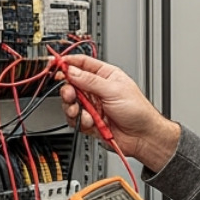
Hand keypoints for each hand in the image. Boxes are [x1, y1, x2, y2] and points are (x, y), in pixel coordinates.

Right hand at [55, 54, 180, 170]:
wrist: (143, 137)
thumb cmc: (138, 111)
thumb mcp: (113, 90)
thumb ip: (90, 80)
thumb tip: (71, 70)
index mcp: (105, 76)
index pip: (82, 64)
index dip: (68, 63)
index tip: (56, 65)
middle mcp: (97, 90)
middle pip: (72, 84)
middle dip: (68, 89)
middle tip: (70, 93)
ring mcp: (93, 106)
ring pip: (71, 103)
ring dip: (73, 107)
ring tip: (80, 111)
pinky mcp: (90, 121)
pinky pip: (75, 120)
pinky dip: (80, 121)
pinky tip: (90, 121)